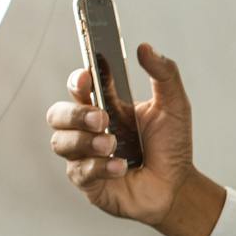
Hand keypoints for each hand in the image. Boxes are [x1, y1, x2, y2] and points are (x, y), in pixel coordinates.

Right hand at [46, 42, 196, 227]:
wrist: (178, 187)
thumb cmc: (172, 146)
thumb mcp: (175, 106)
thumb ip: (164, 74)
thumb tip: (145, 48)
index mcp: (106, 106)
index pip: (79, 87)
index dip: (77, 80)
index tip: (87, 77)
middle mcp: (89, 129)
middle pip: (57, 114)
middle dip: (75, 113)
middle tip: (102, 119)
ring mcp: (85, 156)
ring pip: (60, 142)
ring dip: (85, 141)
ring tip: (112, 144)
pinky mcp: (88, 182)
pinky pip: (79, 171)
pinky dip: (99, 167)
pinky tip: (120, 167)